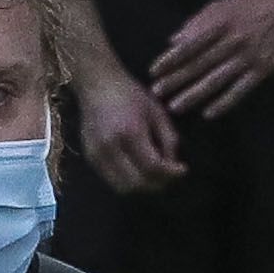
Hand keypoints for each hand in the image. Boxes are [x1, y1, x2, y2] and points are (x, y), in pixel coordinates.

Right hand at [79, 62, 186, 189]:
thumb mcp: (157, 111)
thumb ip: (169, 139)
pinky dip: (128, 181)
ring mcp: (96, 155)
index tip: (183, 170)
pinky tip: (139, 170)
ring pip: (122, 188)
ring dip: (142, 187)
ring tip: (156, 176)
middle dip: (158, 184)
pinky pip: (111, 180)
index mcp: (130, 132)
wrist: (97, 84)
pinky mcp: (89, 158)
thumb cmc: (130, 94)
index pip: (152, 167)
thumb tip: (173, 164)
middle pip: (137, 184)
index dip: (171, 174)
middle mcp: (110, 148)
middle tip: (171, 176)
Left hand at [156, 0, 273, 121]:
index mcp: (220, 23)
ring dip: (194, 94)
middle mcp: (233, 41)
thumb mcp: (219, 7)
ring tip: (175, 106)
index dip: (171, 59)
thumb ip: (196, 23)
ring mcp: (249, 57)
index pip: (191, 44)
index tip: (154, 71)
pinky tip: (208, 113)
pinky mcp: (262, 70)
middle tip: (157, 93)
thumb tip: (173, 42)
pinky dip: (224, 102)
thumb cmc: (246, 6)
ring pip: (217, 80)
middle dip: (176, 80)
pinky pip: (240, 90)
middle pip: (200, 64)